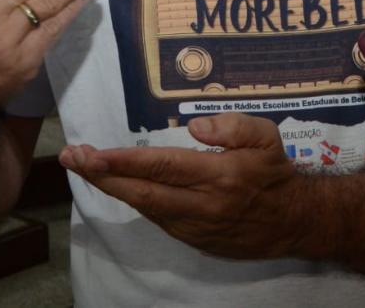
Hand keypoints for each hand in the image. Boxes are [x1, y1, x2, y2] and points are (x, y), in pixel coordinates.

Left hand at [59, 113, 301, 259]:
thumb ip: (233, 125)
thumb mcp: (267, 136)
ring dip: (112, 188)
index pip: (162, 167)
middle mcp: (203, 205)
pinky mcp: (194, 240)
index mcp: (219, 176)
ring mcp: (195, 227)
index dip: (123, 162)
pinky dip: (135, 200)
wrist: (293, 221)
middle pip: (142, 192)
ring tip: (85, 166)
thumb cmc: (275, 172)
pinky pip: (158, 217)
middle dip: (102, 177)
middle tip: (71, 158)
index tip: (92, 154)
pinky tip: (118, 184)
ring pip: (145, 208)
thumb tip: (194, 128)